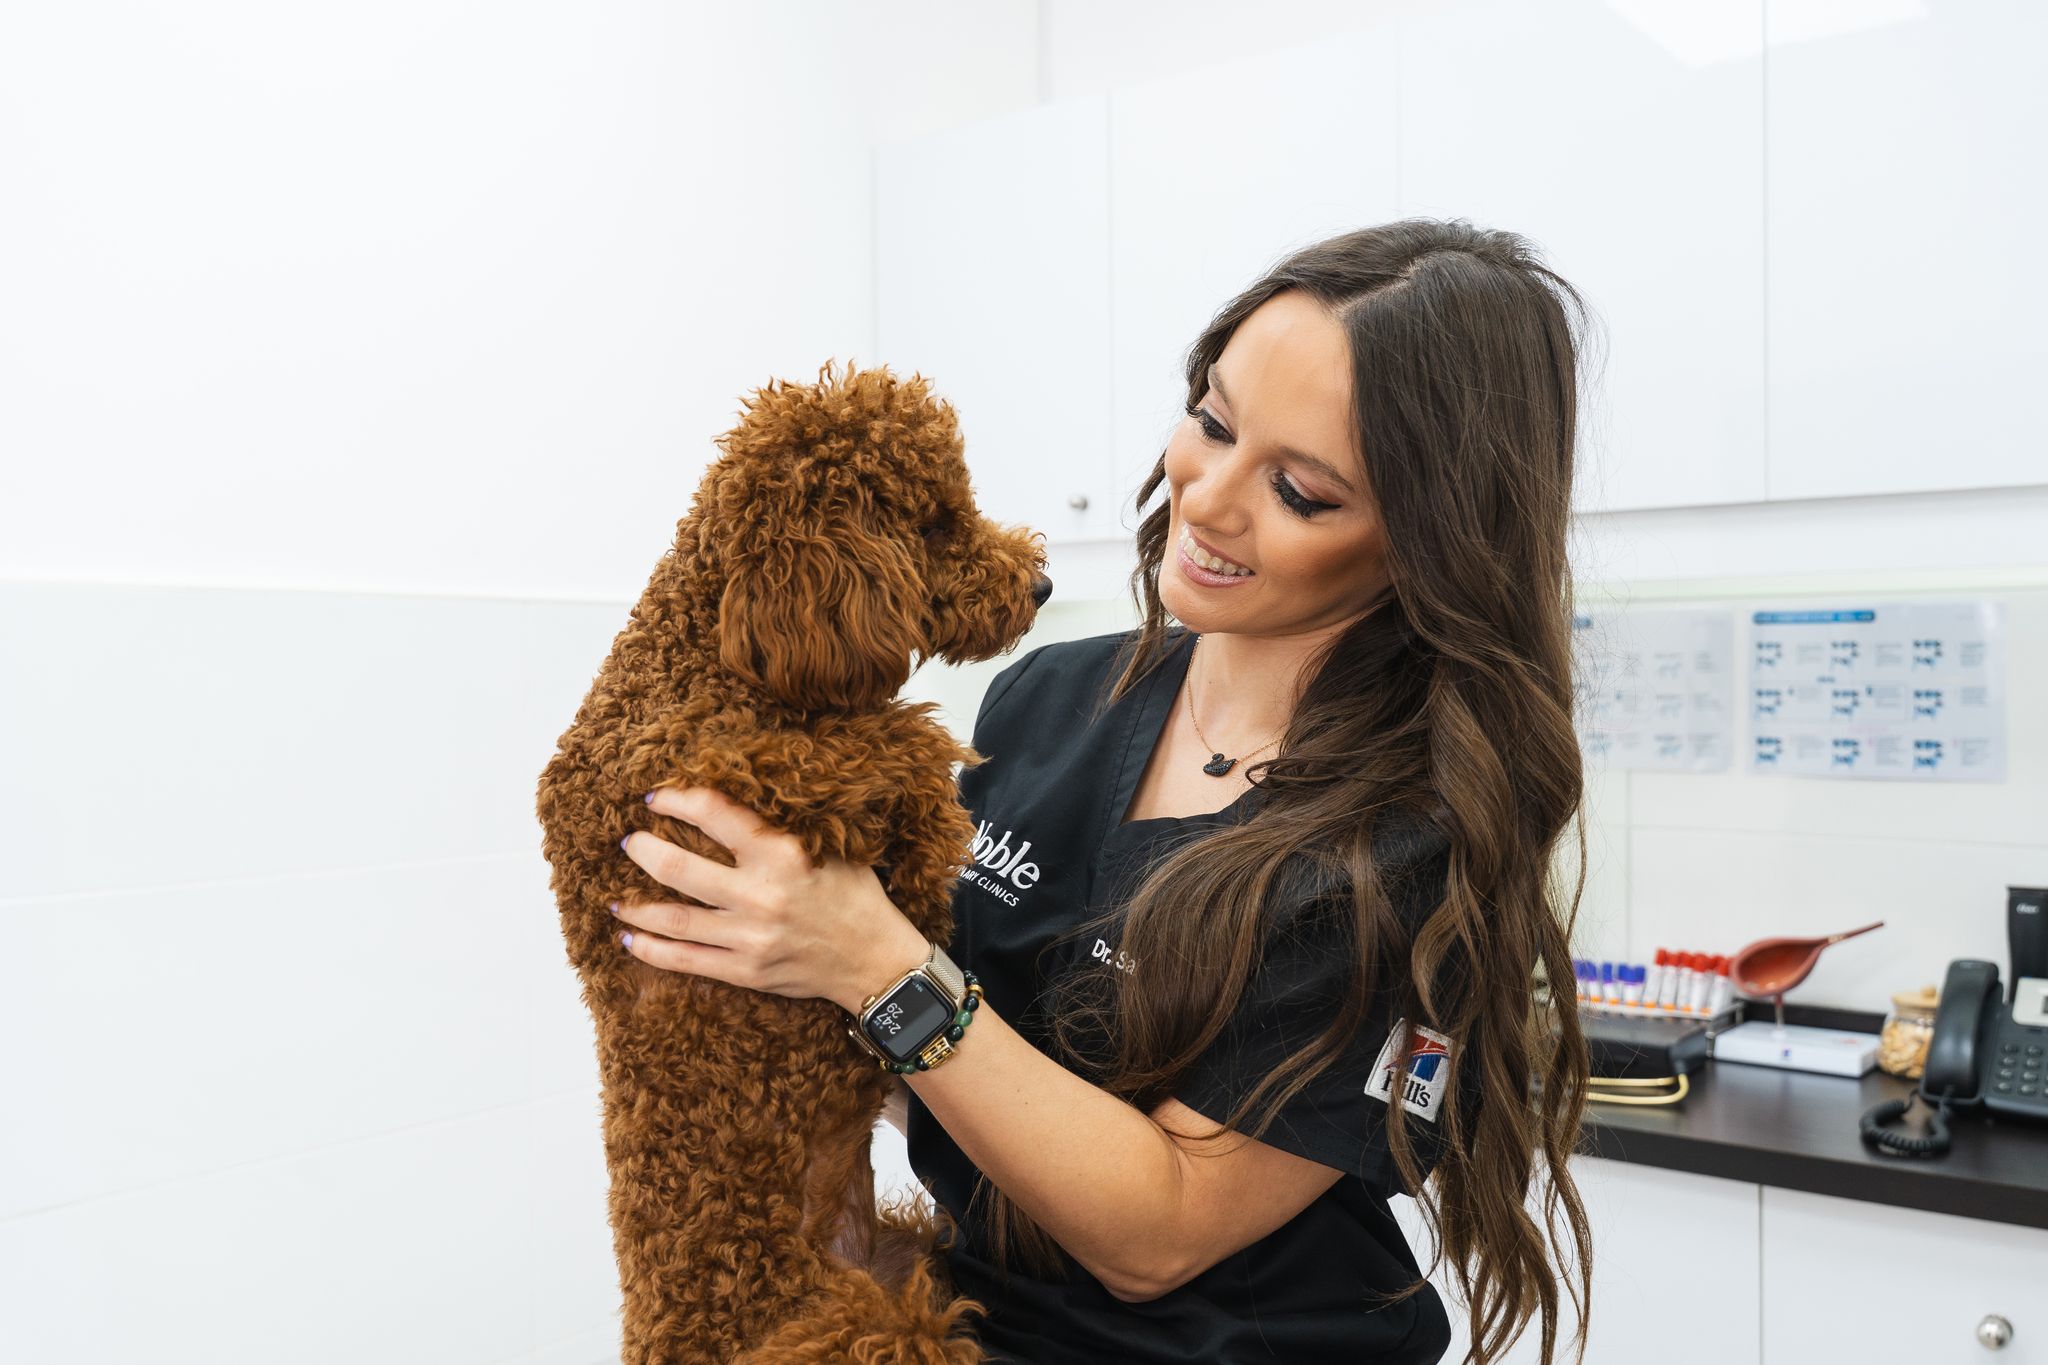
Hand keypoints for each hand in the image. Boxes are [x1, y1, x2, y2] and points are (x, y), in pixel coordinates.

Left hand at [615, 785, 929, 1014]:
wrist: (875, 960)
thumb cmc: (854, 895)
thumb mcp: (831, 846)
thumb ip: (783, 828)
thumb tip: (733, 798)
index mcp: (783, 854)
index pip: (715, 814)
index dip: (677, 800)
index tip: (655, 796)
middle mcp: (761, 895)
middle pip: (680, 870)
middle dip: (644, 851)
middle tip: (627, 841)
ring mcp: (750, 937)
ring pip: (675, 919)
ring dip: (636, 907)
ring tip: (614, 898)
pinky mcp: (746, 971)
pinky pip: (686, 961)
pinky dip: (653, 950)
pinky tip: (631, 938)